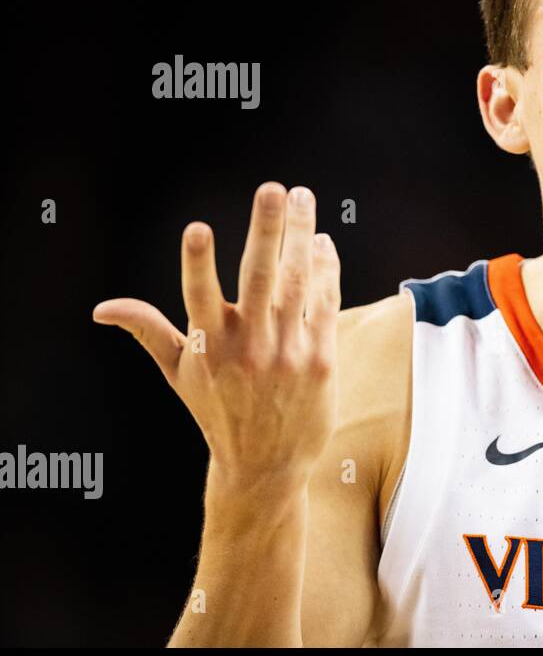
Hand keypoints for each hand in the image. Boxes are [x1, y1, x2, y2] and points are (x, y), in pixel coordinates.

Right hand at [93, 182, 340, 486]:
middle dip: (266, 231)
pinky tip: (322, 242)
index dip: (198, 263)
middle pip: (260, 279)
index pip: (199, 297)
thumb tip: (103, 309)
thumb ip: (148, 332)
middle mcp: (249, 348)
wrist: (265, 465)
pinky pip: (326, 304)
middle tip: (272, 189)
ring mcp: (289, 353)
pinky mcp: (322, 360)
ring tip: (301, 198)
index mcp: (209, 347)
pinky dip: (326, 271)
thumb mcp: (178, 375)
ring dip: (302, 238)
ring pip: (298, 284)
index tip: (198, 228)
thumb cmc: (217, 413)